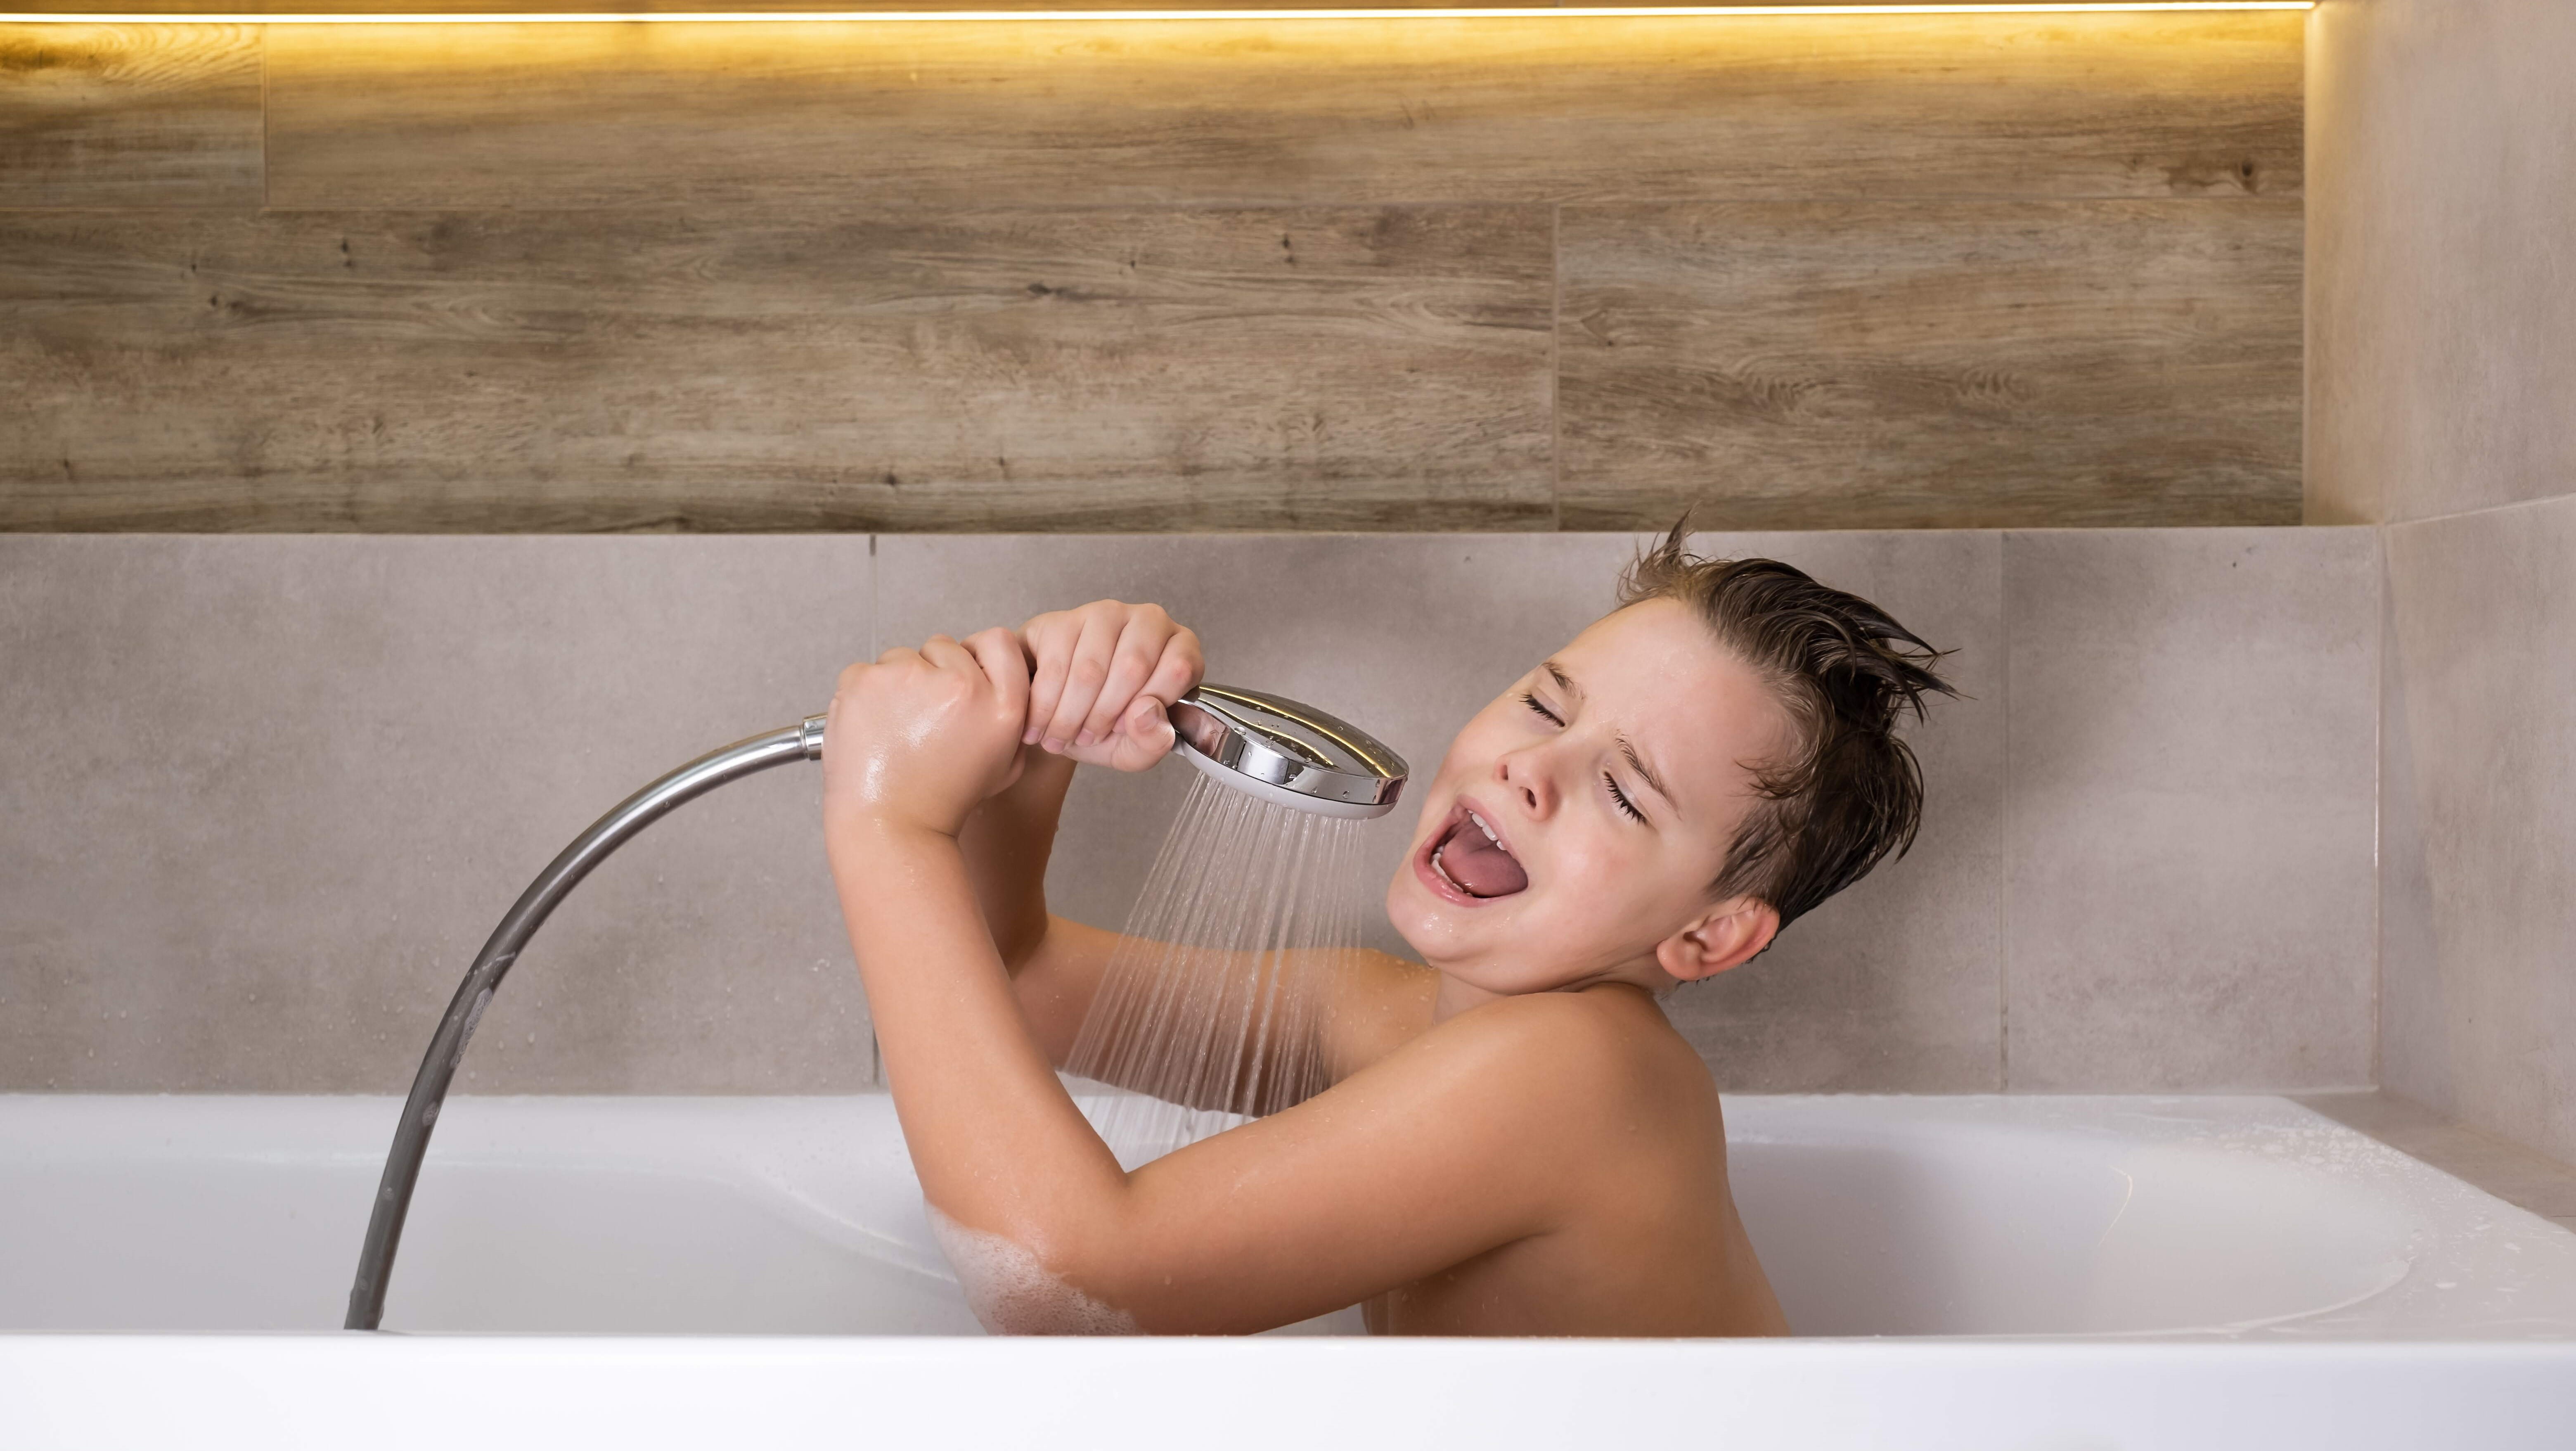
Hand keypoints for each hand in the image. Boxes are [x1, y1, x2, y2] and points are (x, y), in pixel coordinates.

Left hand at [822, 627, 1030, 838]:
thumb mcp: (1005, 765)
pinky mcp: (865, 681)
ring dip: (898, 684)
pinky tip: (873, 728)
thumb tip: (997, 678)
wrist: (890, 825)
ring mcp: (908, 678)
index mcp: (1000, 705)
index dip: (978, 657)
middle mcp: (959, 685)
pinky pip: (866, 671)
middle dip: (933, 675)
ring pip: (902, 658)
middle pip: (944, 647)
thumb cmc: (943, 800)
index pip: (999, 641)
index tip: (961, 678)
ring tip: (895, 729)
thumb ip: (1010, 716)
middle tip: (923, 719)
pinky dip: (866, 694)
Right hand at [1020, 600, 1203, 773]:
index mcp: (1180, 648)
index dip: (1150, 707)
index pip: (1179, 668)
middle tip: (1088, 738)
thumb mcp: (1135, 751)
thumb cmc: (1104, 730)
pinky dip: (1045, 705)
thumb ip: (1154, 740)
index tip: (1125, 729)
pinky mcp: (1061, 620)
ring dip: (1071, 715)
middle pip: (1132, 667)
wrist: (1053, 721)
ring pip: (1090, 669)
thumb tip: (1148, 713)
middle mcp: (1147, 621)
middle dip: (1104, 716)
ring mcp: (1104, 614)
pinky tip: (1042, 720)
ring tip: (1061, 735)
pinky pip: (1055, 666)